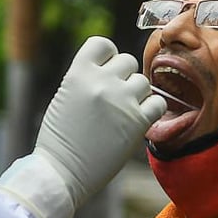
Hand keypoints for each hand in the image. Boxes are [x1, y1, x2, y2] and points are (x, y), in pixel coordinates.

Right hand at [0, 36, 165, 217]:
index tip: (105, 73)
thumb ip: (88, 79)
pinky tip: (139, 121)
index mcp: (78, 72)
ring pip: (143, 81)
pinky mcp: (137, 122)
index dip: (108, 56)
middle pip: (128, 61)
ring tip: (123, 113)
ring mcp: (121, 101)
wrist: (61, 173)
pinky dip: (151, 111)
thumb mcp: (65, 96)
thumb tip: (113, 70)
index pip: (103, 44)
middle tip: (114, 99)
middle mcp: (101, 82)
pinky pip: (157, 103)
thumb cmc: (60, 139)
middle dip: (123, 77)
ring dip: (137, 95)